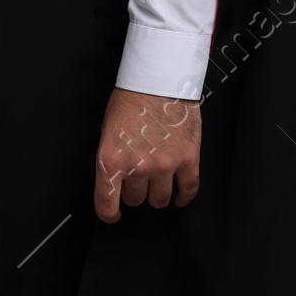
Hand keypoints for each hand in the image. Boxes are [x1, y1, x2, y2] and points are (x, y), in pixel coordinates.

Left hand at [94, 87, 201, 221]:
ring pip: (160, 199)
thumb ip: (112, 161)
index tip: (113, 214)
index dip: (109, 213)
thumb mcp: (107, 133)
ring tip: (157, 183)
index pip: (107, 204)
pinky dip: (184, 197)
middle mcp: (137, 167)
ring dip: (157, 194)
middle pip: (136, 200)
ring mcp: (165, 165)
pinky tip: (180, 197)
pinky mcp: (188, 159)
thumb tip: (116, 184)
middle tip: (137, 180)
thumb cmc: (130, 101)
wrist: (158, 80)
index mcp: (111, 161)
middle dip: (135, 192)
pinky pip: (188, 190)